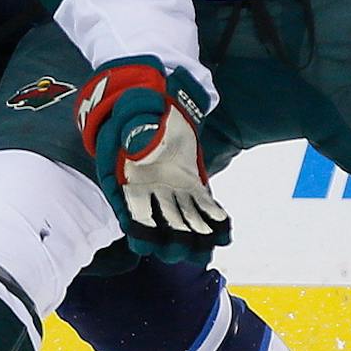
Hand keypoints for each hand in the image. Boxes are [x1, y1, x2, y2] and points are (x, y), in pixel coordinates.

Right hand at [75, 58, 229, 263]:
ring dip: (196, 237)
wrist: (159, 100)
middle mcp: (148, 192)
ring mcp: (171, 190)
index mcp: (125, 180)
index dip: (139, 234)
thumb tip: (140, 148)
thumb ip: (136, 128)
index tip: (149, 246)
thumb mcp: (133, 112)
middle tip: (186, 250)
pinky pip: (203, 206)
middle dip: (172, 243)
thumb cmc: (139, 107)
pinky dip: (214, 219)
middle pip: (159, 228)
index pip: (130, 215)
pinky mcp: (192, 184)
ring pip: (183, 222)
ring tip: (211, 243)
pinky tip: (225, 227)